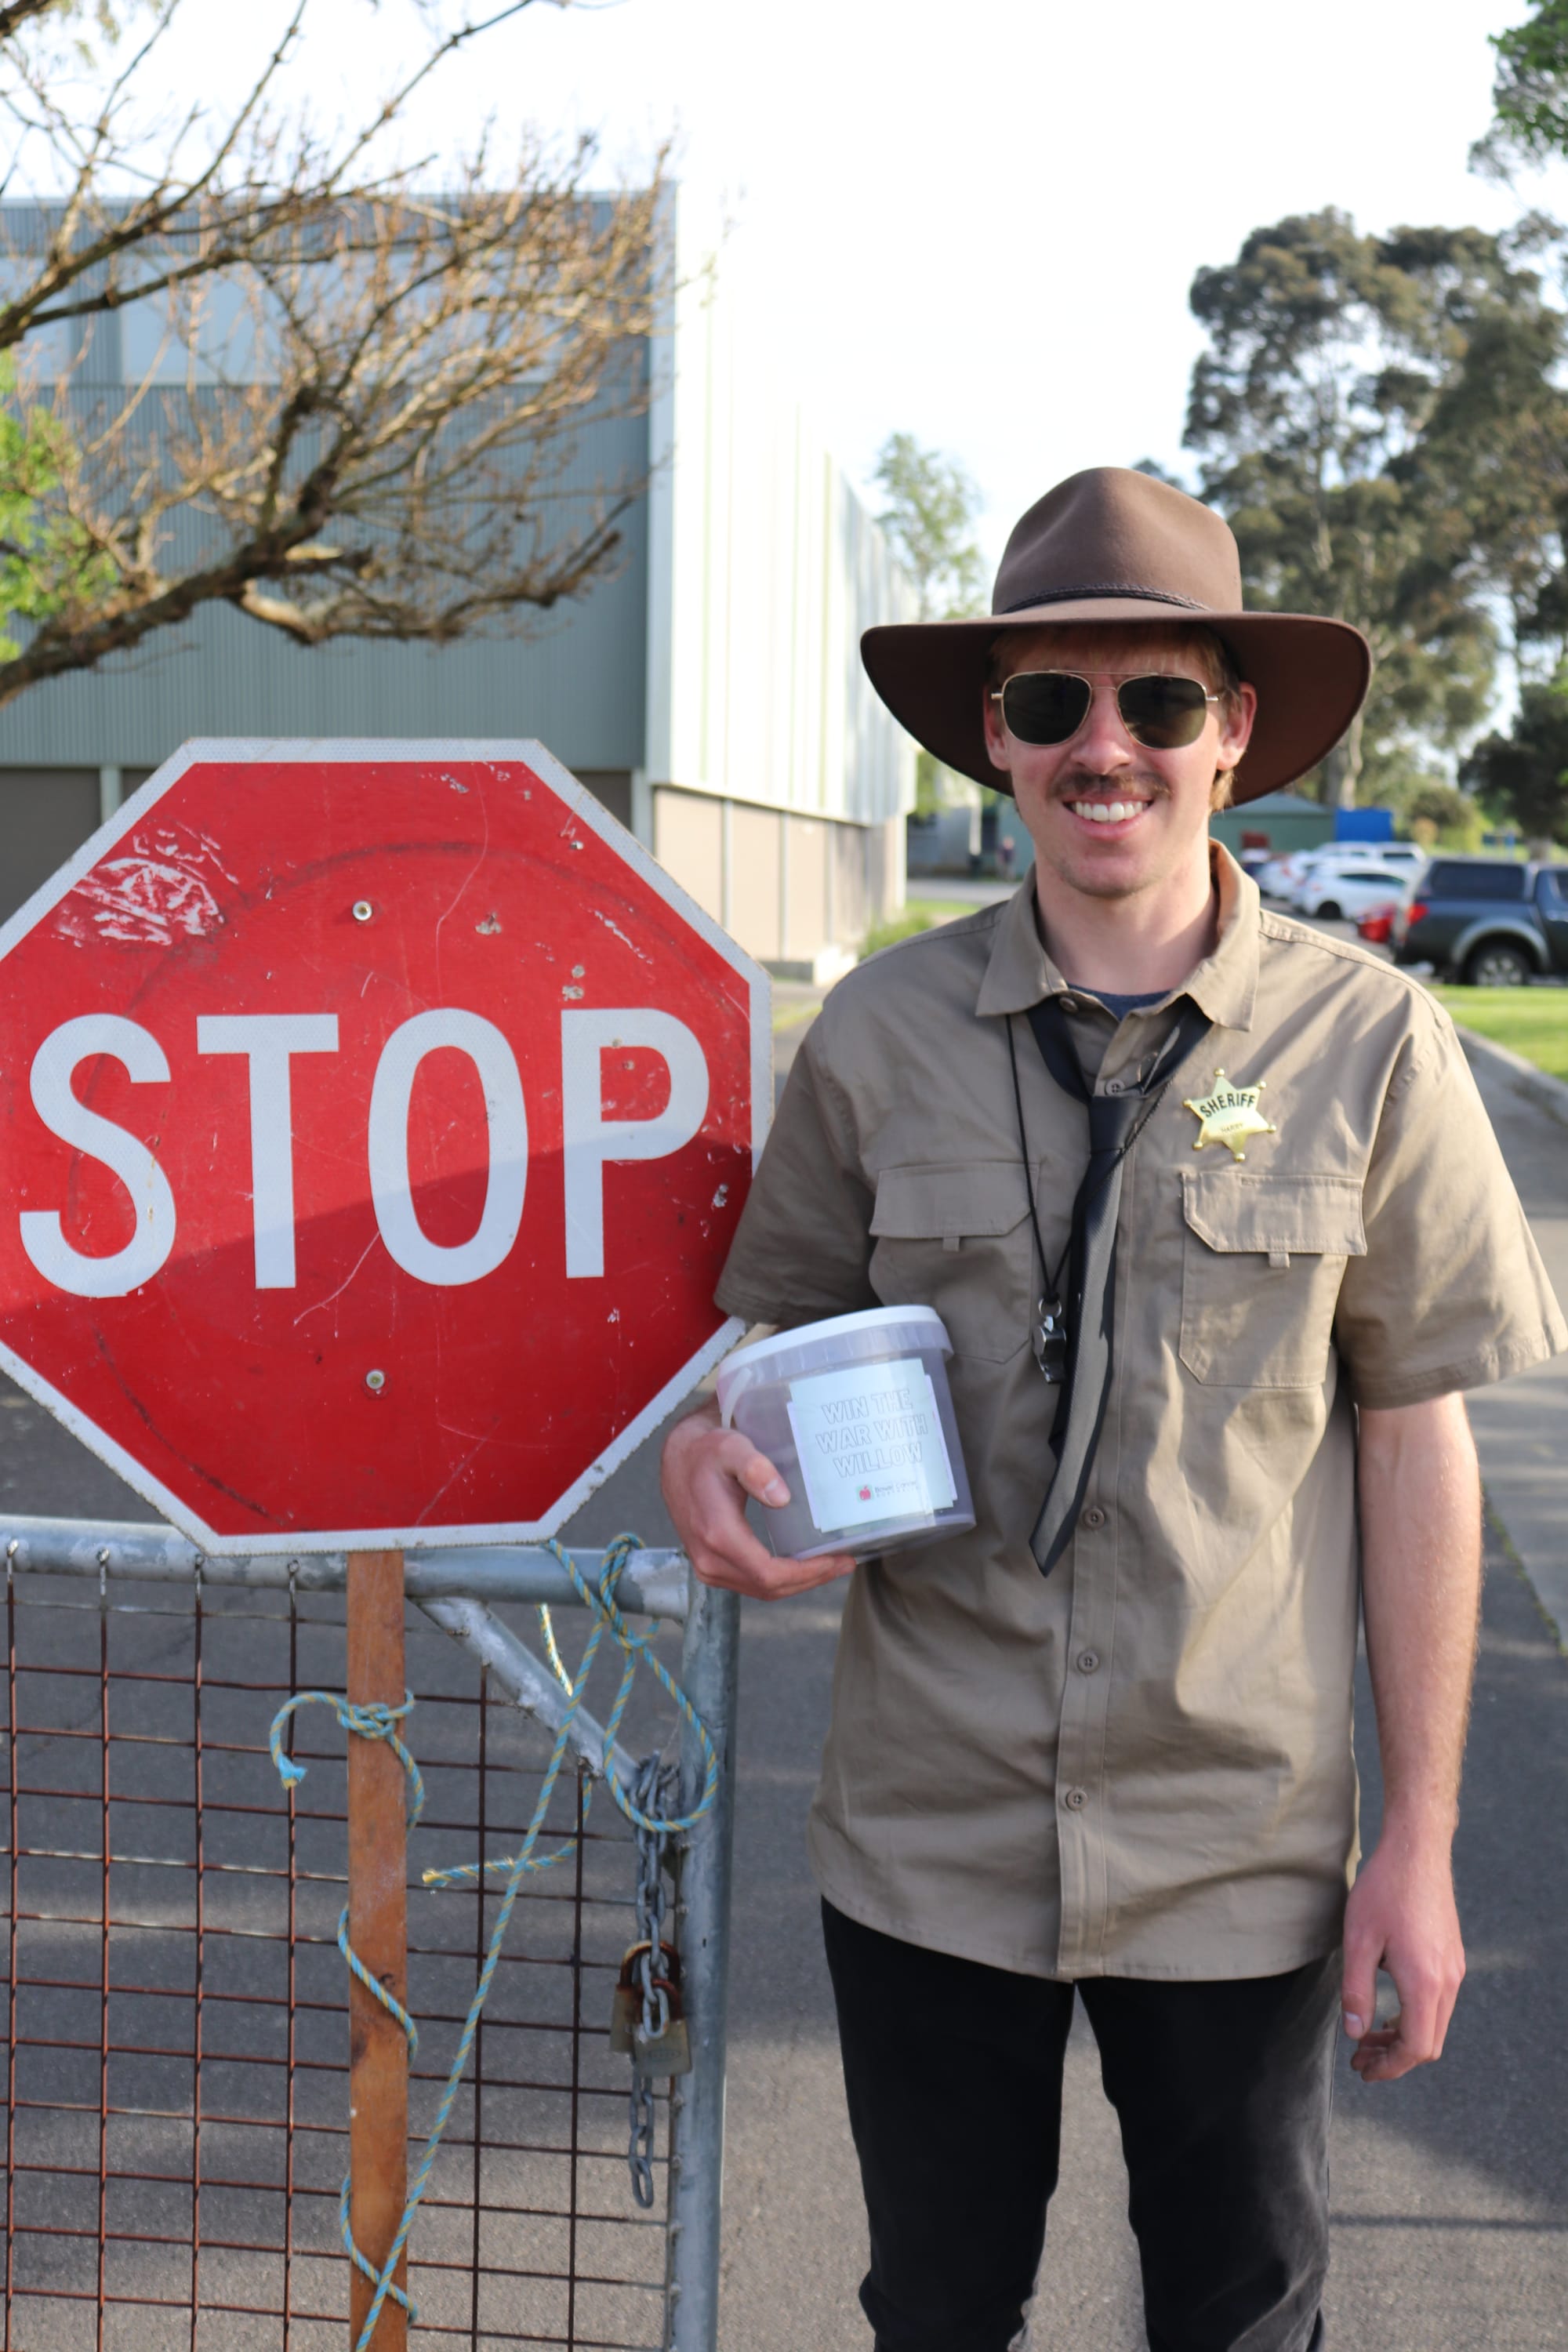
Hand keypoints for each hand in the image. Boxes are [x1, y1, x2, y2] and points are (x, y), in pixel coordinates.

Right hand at [659, 1403, 856, 1599]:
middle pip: (769, 1588)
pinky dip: (780, 1579)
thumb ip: (755, 1469)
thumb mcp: (732, 1448)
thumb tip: (782, 1498)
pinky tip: (801, 1565)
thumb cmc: (707, 1452)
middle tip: (844, 1563)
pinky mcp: (710, 1565)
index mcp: (717, 1535)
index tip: (837, 1560)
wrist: (678, 1459)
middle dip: (811, 1579)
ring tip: (830, 1565)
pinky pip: (750, 1582)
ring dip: (798, 1582)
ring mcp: (707, 1566)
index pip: (769, 1573)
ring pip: (761, 1590)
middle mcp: (709, 1559)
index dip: (808, 1573)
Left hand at [1340, 1833, 1465, 2082]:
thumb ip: (1355, 1991)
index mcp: (1425, 1982)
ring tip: (1368, 2036)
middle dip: (1395, 2057)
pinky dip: (1414, 2015)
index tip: (1363, 2069)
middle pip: (1428, 2043)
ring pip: (1435, 2024)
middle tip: (1360, 2057)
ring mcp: (1454, 1969)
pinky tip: (1388, 2008)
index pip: (1415, 2048)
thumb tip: (1354, 2033)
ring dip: (1403, 2036)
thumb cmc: (1383, 1890)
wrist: (1416, 1851)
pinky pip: (1438, 2002)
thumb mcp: (1358, 1941)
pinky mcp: (1452, 1956)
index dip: (1389, 2067)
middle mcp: (1447, 1981)